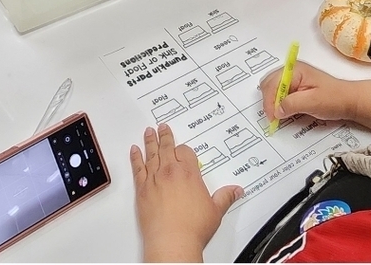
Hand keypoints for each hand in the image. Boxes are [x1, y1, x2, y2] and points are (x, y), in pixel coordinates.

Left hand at [130, 123, 241, 262]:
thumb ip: (225, 197)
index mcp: (189, 173)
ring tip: (148, 133)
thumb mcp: (215, 210)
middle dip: (165, 136)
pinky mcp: (142, 191)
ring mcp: (154, 180)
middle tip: (162, 128)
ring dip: (150, 142)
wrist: (172, 242)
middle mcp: (171, 173)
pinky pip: (138, 169)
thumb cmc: (192, 228)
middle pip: (167, 148)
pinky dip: (135, 158)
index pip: (186, 152)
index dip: (184, 149)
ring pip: (151, 155)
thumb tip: (235, 191)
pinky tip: (134, 152)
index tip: (182, 147)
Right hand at [259, 61, 357, 124]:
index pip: (272, 83)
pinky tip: (284, 113)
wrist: (349, 101)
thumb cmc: (334, 98)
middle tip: (274, 117)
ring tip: (278, 116)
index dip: (269, 101)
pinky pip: (282, 95)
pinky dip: (279, 104)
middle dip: (269, 101)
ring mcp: (294, 79)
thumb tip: (276, 110)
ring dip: (273, 103)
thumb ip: (292, 104)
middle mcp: (293, 71)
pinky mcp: (297, 89)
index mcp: (295, 69)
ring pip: (273, 90)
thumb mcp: (312, 102)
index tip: (273, 117)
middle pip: (269, 84)